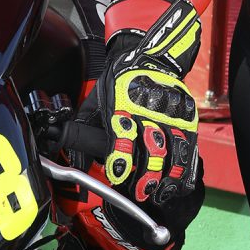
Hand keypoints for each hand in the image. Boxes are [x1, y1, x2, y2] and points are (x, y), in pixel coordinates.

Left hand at [83, 0, 204, 237]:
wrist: (153, 57)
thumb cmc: (119, 81)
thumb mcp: (97, 98)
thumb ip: (83, 124)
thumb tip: (62, 143)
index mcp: (123, 108)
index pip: (123, 137)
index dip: (121, 158)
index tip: (117, 174)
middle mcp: (147, 113)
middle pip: (150, 149)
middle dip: (146, 174)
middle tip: (140, 192)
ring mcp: (169, 117)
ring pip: (171, 151)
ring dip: (165, 175)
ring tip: (159, 192)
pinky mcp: (185, 118)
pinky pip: (187, 146)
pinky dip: (184, 166)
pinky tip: (179, 182)